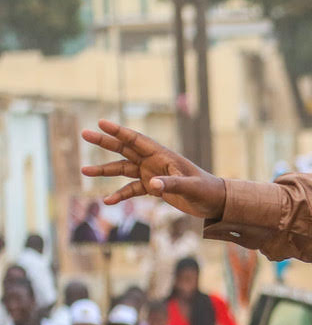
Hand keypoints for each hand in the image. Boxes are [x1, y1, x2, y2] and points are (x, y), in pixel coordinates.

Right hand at [81, 119, 226, 218]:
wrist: (215, 202)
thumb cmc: (206, 190)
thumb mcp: (191, 187)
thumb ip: (172, 184)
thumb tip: (152, 184)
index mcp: (163, 156)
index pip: (137, 140)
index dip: (119, 131)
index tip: (101, 123)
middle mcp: (155, 162)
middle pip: (125, 149)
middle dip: (105, 142)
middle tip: (84, 133)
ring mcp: (152, 174)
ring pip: (123, 169)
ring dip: (105, 170)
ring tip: (84, 170)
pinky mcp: (154, 188)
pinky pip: (132, 189)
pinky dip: (120, 194)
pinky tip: (107, 200)